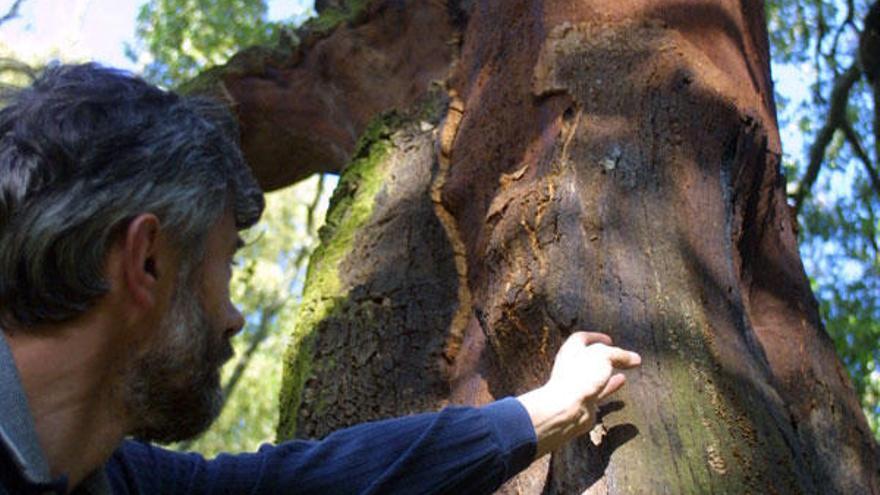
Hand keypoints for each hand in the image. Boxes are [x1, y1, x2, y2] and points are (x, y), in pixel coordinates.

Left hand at [517, 332, 640, 457]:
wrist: (568, 409)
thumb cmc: (580, 377)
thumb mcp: (604, 356)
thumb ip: (620, 355)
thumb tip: (635, 358)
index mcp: (571, 350)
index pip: (582, 339)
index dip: (596, 337)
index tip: (609, 340)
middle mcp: (572, 366)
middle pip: (590, 357)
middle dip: (605, 356)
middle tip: (619, 356)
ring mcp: (577, 384)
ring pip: (596, 375)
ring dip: (609, 372)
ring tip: (624, 370)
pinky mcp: (584, 401)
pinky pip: (600, 391)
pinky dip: (611, 386)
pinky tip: (621, 384)